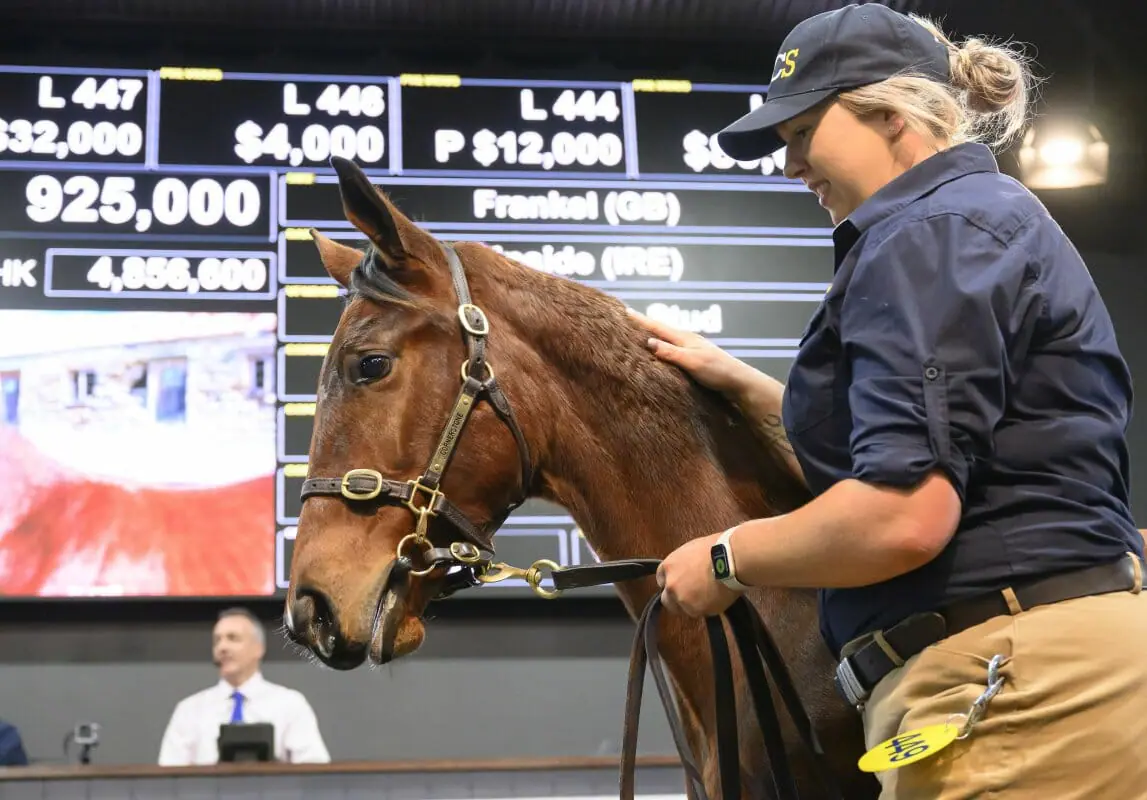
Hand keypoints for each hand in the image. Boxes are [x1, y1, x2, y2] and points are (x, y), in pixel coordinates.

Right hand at [627, 309, 748, 395]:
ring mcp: (691, 350)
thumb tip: (648, 342)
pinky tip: (660, 352)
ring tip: (639, 333)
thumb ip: (670, 352)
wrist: (739, 382)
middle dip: (645, 324)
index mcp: (684, 338)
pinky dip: (662, 347)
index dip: (641, 320)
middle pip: (661, 330)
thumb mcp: (692, 362)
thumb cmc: (717, 372)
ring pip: (667, 339)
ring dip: (653, 335)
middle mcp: (687, 341)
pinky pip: (673, 350)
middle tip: (628, 318)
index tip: (625, 311)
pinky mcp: (695, 360)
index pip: (658, 327)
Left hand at [656, 532, 741, 617]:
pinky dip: (707, 609)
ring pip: (684, 609)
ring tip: (708, 596)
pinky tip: (716, 598)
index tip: (680, 584)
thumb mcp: (692, 550)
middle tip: (692, 595)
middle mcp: (671, 585)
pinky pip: (700, 613)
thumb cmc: (716, 549)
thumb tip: (686, 570)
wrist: (731, 560)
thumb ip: (683, 564)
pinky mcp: (697, 610)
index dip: (672, 583)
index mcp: (669, 566)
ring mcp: (683, 599)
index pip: (661, 580)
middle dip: (676, 599)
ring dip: (692, 605)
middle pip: (667, 600)